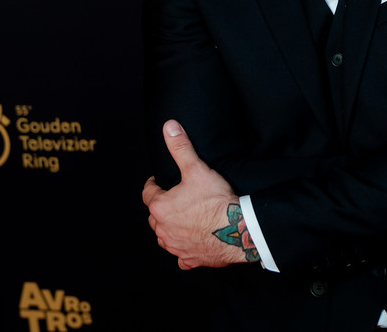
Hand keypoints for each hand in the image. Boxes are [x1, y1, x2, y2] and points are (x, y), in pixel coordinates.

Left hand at [142, 120, 252, 269]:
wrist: (238, 229)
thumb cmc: (216, 200)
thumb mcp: (196, 168)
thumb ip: (180, 147)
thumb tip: (169, 126)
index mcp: (161, 208)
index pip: (148, 193)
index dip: (154, 185)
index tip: (158, 181)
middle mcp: (163, 230)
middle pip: (154, 217)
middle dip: (160, 207)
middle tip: (173, 198)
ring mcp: (176, 247)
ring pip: (164, 237)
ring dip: (168, 229)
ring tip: (180, 219)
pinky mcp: (190, 259)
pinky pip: (180, 257)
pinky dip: (182, 250)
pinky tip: (190, 243)